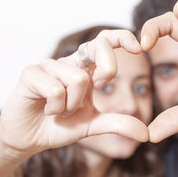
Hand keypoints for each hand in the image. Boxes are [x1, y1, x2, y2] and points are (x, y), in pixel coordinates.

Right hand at [0, 30, 148, 154]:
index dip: (122, 38)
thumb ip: (119, 124)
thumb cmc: (60, 127)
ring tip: (60, 111)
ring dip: (72, 105)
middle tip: (100, 87)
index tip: (138, 48)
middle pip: (98, 46)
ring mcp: (49, 65)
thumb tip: (146, 134)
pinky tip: (47, 111)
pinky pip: (56, 89)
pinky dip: (56, 108)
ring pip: (79, 78)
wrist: (31, 139)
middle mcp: (69, 62)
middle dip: (108, 68)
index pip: (104, 41)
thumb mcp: (94, 125)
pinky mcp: (31, 73)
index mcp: (86, 69)